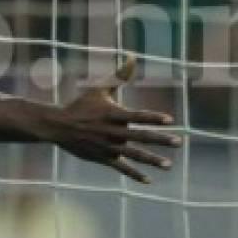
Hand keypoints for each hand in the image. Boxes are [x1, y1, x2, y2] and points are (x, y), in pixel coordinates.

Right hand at [48, 54, 180, 183]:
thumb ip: (119, 76)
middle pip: (139, 136)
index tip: (169, 120)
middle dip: (159, 140)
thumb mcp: (100, 89)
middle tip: (178, 142)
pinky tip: (148, 180)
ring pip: (133, 154)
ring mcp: (107, 146)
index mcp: (112, 114)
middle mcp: (111, 131)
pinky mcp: (102, 158)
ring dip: (151, 160)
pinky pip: (121, 167)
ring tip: (168, 165)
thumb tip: (133, 57)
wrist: (58, 126)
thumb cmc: (82, 105)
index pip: (136, 116)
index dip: (152, 117)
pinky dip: (134, 174)